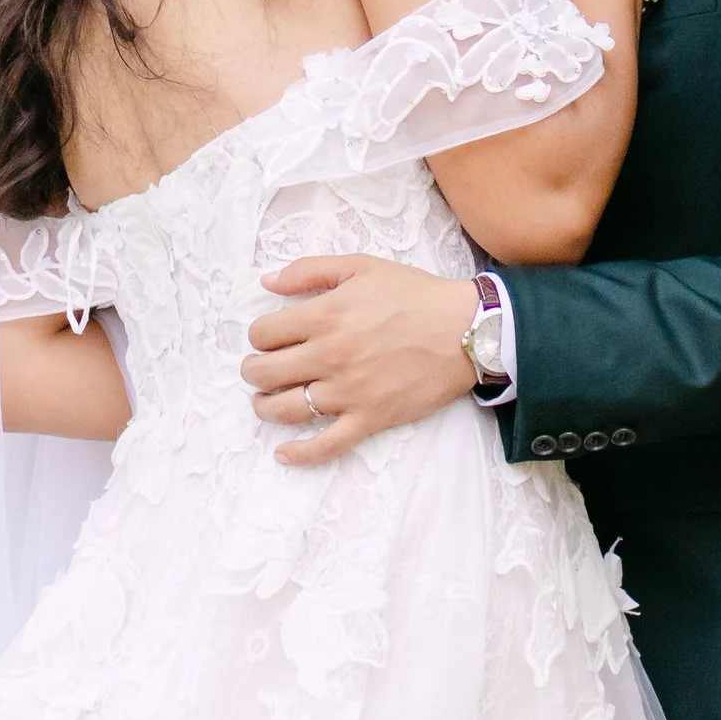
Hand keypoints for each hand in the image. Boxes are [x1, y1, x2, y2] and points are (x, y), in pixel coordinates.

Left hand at [241, 258, 480, 463]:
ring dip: (264, 407)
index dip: (259, 335)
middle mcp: (329, 355)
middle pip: (264, 372)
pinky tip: (283, 453)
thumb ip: (309, 270)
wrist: (466, 330)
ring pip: (285, 409)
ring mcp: (348, 392)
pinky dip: (300, 453)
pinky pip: (325, 445)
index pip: (263, 333)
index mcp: (324, 315)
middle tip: (259, 369)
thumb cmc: (415, 295)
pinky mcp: (369, 418)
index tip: (268, 338)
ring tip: (264, 401)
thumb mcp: (361, 266)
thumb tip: (267, 280)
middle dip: (253, 371)